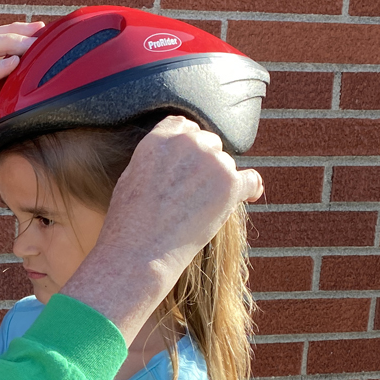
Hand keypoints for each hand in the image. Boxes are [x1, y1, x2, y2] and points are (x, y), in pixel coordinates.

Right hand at [100, 115, 261, 280]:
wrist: (139, 254)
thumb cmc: (128, 225)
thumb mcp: (130, 179)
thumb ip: (155, 159)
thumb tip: (173, 159)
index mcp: (159, 140)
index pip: (183, 125)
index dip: (187, 143)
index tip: (188, 161)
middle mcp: (187, 143)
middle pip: (208, 142)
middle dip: (204, 163)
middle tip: (194, 191)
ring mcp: (211, 162)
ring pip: (226, 163)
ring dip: (219, 181)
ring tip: (201, 209)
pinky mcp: (230, 184)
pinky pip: (251, 180)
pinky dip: (250, 190)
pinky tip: (249, 197)